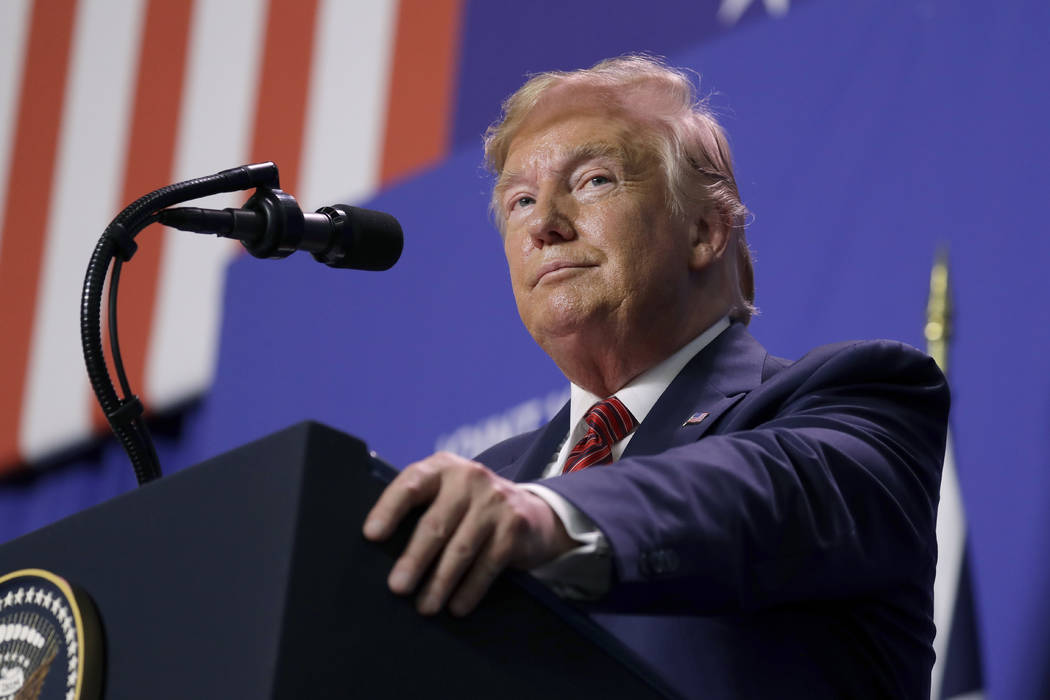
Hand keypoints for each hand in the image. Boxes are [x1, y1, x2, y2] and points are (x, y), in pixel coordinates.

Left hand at [362, 451, 575, 615]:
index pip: (410, 484)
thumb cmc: (471, 510)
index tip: (372, 536)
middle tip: (396, 587)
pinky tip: (457, 607)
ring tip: (425, 607)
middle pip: (435, 523)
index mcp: (442, 468)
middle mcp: (469, 478)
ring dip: (440, 582)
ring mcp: (495, 501)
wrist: (534, 514)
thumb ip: (421, 510)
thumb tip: (379, 555)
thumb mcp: (448, 497)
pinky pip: (487, 563)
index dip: (389, 509)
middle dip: (414, 559)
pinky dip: (470, 589)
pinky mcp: (514, 526)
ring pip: (461, 548)